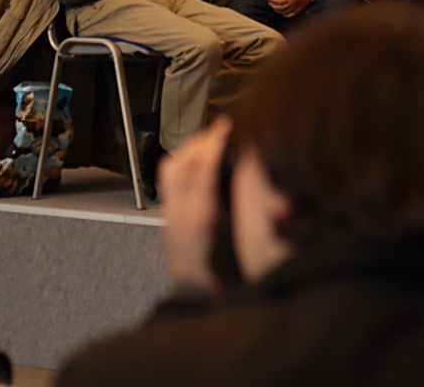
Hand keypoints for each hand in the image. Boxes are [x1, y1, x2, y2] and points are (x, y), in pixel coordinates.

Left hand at [159, 119, 231, 291]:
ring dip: (189, 149)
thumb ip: (243, 205)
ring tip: (208, 140)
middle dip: (201, 140)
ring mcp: (171, 214)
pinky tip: (194, 160)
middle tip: (221, 129)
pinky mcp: (167, 217)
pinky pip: (168, 181)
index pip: (203, 168)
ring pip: (171, 169)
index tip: (228, 127)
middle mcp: (181, 212)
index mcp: (202, 218)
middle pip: (182, 163)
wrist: (198, 297)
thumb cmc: (224, 275)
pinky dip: (180, 163)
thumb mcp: (240, 239)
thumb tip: (255, 176)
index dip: (214, 143)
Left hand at [266, 0, 314, 18]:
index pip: (279, 2)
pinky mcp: (298, 11)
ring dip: (278, 11)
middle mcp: (293, 4)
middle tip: (270, 4)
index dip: (273, 1)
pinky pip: (290, 15)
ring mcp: (296, 8)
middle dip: (274, 6)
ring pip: (284, 13)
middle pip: (280, 8)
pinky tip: (282, 13)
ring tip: (274, 7)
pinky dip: (285, 15)